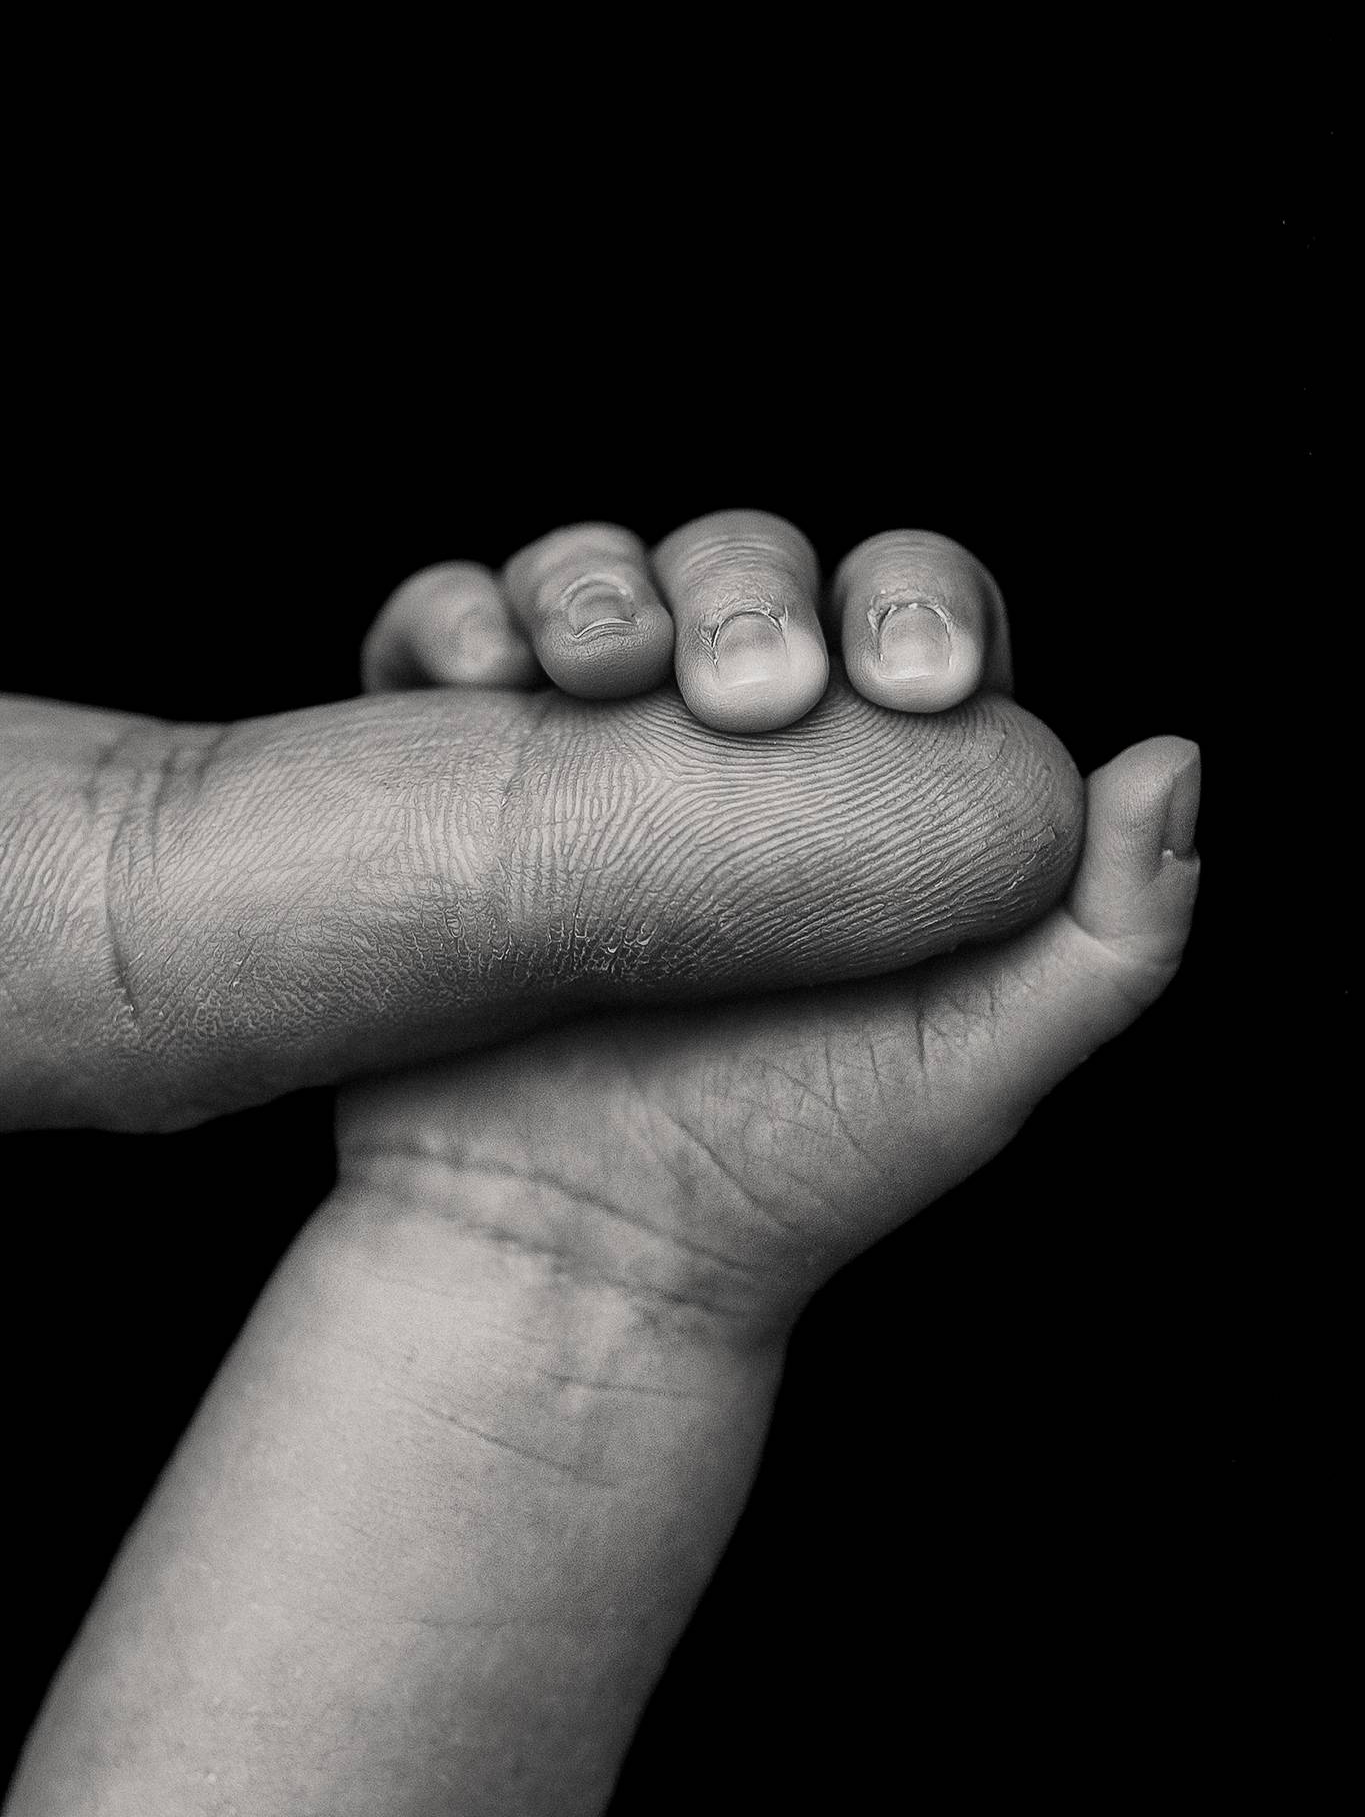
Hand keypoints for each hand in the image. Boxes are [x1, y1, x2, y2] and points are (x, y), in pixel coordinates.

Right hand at [1, 524, 1075, 1131]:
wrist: (576, 1257)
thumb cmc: (794, 1170)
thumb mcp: (980, 1060)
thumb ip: (1111, 930)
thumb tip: (1173, 755)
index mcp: (864, 775)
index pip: (906, 611)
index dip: (915, 601)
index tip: (916, 685)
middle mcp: (722, 741)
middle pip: (745, 568)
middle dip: (748, 586)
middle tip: (750, 695)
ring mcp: (580, 748)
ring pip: (595, 577)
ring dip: (594, 578)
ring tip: (596, 664)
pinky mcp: (453, 771)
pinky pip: (434, 645)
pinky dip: (447, 621)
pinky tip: (476, 673)